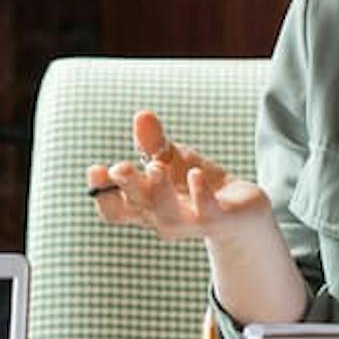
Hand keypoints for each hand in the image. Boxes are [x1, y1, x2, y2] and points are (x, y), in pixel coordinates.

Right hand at [87, 110, 269, 241]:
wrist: (243, 213)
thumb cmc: (199, 187)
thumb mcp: (173, 160)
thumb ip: (154, 143)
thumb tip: (142, 115)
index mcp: (145, 206)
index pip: (114, 208)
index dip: (102, 193)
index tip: (95, 170)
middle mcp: (161, 218)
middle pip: (136, 207)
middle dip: (126, 187)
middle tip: (119, 168)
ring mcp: (189, 222)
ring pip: (167, 214)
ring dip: (159, 191)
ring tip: (156, 167)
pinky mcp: (218, 219)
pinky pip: (206, 211)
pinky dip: (199, 194)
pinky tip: (195, 174)